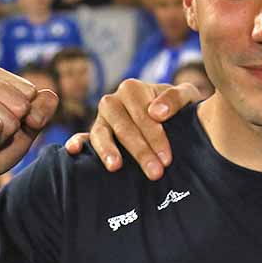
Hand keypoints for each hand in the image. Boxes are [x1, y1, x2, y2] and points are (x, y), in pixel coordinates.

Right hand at [64, 80, 200, 179]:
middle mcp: (112, 101)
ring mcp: (100, 118)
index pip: (143, 115)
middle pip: (124, 127)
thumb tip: (156, 112)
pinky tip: (74, 151)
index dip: (156, 137)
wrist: (173, 118)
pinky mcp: (93, 133)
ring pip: (101, 134)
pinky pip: (81, 137)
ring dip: (109, 151)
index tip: (167, 159)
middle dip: (140, 151)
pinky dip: (76, 142)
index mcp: (133, 89)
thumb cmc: (180, 108)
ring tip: (116, 167)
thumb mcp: (187, 97)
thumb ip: (177, 98)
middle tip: (155, 173)